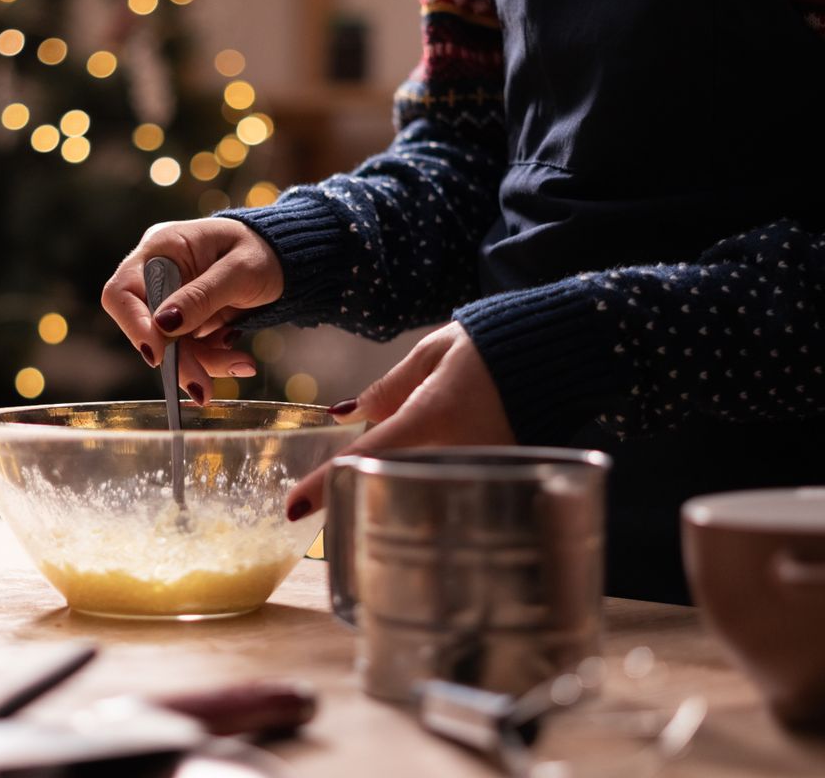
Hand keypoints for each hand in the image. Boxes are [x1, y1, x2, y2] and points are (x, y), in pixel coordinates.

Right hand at [102, 218, 283, 403]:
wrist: (286, 260)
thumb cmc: (263, 250)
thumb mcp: (239, 270)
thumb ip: (201, 296)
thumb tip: (163, 325)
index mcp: (161, 248)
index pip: (123, 291)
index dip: (133, 325)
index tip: (157, 355)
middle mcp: (159, 274)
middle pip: (146, 326)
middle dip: (177, 358)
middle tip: (202, 388)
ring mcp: (172, 300)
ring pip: (169, 346)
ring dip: (202, 364)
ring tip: (242, 365)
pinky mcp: (188, 321)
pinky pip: (189, 350)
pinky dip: (212, 360)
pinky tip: (239, 359)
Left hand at [286, 322, 516, 519]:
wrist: (565, 352)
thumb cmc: (492, 346)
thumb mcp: (432, 353)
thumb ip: (387, 388)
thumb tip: (343, 414)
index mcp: (429, 416)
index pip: (365, 457)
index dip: (324, 485)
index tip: (292, 509)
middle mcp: (452, 451)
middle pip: (388, 484)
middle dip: (353, 494)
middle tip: (316, 505)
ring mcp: (477, 471)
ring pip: (418, 493)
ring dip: (389, 494)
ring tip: (362, 494)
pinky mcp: (497, 478)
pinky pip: (448, 491)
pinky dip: (424, 488)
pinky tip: (411, 483)